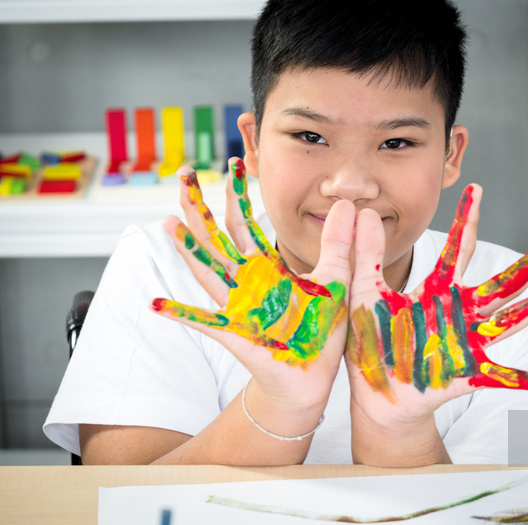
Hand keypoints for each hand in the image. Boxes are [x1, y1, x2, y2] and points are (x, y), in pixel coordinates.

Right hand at [151, 158, 352, 410]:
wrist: (311, 377)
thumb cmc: (319, 330)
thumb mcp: (335, 280)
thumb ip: (339, 244)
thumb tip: (347, 204)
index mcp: (268, 268)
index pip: (247, 224)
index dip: (238, 195)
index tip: (233, 164)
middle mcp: (247, 282)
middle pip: (218, 238)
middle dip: (200, 208)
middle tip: (183, 175)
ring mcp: (237, 306)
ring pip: (207, 270)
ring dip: (188, 248)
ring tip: (169, 222)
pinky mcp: (236, 333)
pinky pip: (203, 322)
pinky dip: (180, 313)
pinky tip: (156, 303)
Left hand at [347, 183, 527, 421]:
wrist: (374, 392)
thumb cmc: (372, 341)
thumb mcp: (366, 293)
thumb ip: (366, 256)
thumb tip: (365, 213)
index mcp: (436, 290)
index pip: (456, 248)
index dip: (466, 218)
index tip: (476, 188)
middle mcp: (458, 312)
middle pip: (502, 282)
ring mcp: (467, 341)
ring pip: (509, 319)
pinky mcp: (467, 372)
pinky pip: (503, 377)